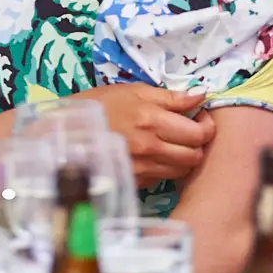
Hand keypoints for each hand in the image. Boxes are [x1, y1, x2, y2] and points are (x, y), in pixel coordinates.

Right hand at [74, 84, 214, 185]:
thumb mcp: (134, 91)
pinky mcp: (133, 181)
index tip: (199, 118)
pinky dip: (164, 167)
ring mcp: (141, 168)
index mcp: (152, 120)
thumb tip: (202, 95)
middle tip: (188, 131)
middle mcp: (149, 148)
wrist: (66, 131)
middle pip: (194, 156)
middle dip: (197, 144)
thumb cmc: (100, 105)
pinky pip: (161, 178)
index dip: (206, 126)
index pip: (198, 134)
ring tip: (171, 143)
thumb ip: (171, 97)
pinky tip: (154, 154)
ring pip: (181, 170)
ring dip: (183, 157)